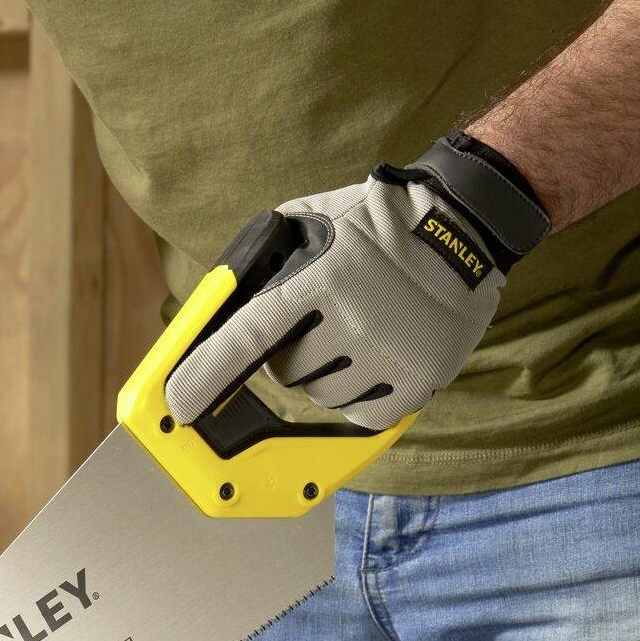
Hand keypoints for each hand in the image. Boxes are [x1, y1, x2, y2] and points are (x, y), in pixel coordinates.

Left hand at [164, 133, 550, 432]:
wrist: (462, 225)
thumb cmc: (368, 226)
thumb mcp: (304, 225)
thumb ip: (257, 267)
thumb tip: (208, 325)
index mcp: (319, 279)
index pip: (246, 340)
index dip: (206, 376)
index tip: (177, 406)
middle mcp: (355, 319)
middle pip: (286, 374)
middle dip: (289, 355)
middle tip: (317, 322)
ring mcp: (390, 352)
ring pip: (322, 396)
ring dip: (324, 374)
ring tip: (353, 330)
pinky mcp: (421, 378)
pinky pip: (362, 415)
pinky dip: (358, 398)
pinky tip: (371, 360)